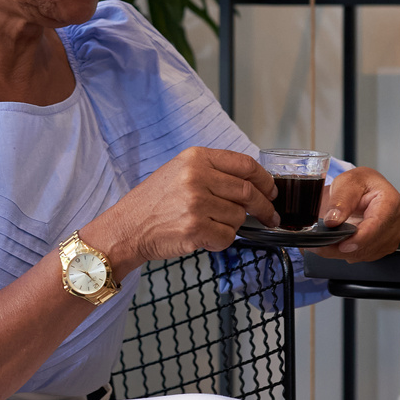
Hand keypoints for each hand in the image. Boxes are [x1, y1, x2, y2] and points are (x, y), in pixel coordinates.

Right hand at [85, 147, 279, 271]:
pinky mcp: (195, 228)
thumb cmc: (153, 202)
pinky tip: (204, 236)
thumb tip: (253, 183)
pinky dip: (221, 241)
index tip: (272, 191)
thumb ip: (213, 171)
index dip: (264, 179)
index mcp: (196, 158)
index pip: (245, 164)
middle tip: (269, 216)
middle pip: (248, 193)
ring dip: (231, 225)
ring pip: (238, 217)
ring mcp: (196, 203)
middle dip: (264, 208)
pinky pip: (227, 238)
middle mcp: (197, 177)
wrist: (127, 227)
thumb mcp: (180, 171)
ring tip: (210, 224)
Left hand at [311, 168, 399, 261]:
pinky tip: (339, 243)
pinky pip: (366, 256)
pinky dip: (349, 253)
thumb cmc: (360, 183)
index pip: (377, 224)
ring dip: (344, 252)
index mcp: (390, 202)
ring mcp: (393, 236)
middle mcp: (396, 221)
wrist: (366, 189)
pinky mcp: (385, 246)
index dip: (360, 238)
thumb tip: (332, 220)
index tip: (343, 245)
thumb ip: (340, 201)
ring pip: (367, 253)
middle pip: (371, 243)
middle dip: (344, 247)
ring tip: (326, 243)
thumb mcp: (346, 183)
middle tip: (321, 245)